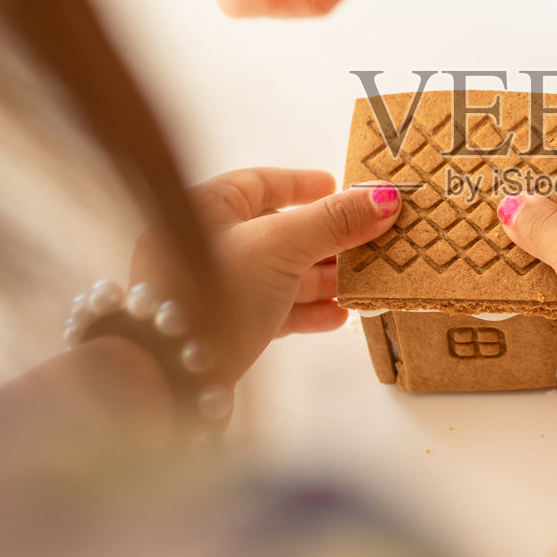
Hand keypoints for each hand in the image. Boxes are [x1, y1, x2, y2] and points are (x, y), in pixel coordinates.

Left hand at [132, 169, 400, 366]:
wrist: (172, 373)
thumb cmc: (217, 292)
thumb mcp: (281, 246)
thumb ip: (332, 222)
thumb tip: (384, 197)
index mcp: (206, 207)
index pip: (261, 183)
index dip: (302, 185)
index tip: (338, 186)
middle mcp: (206, 244)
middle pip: (278, 231)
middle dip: (326, 238)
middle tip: (368, 239)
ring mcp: (215, 288)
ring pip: (279, 274)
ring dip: (322, 278)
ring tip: (362, 281)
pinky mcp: (226, 328)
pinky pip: (273, 310)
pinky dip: (306, 311)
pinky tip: (338, 316)